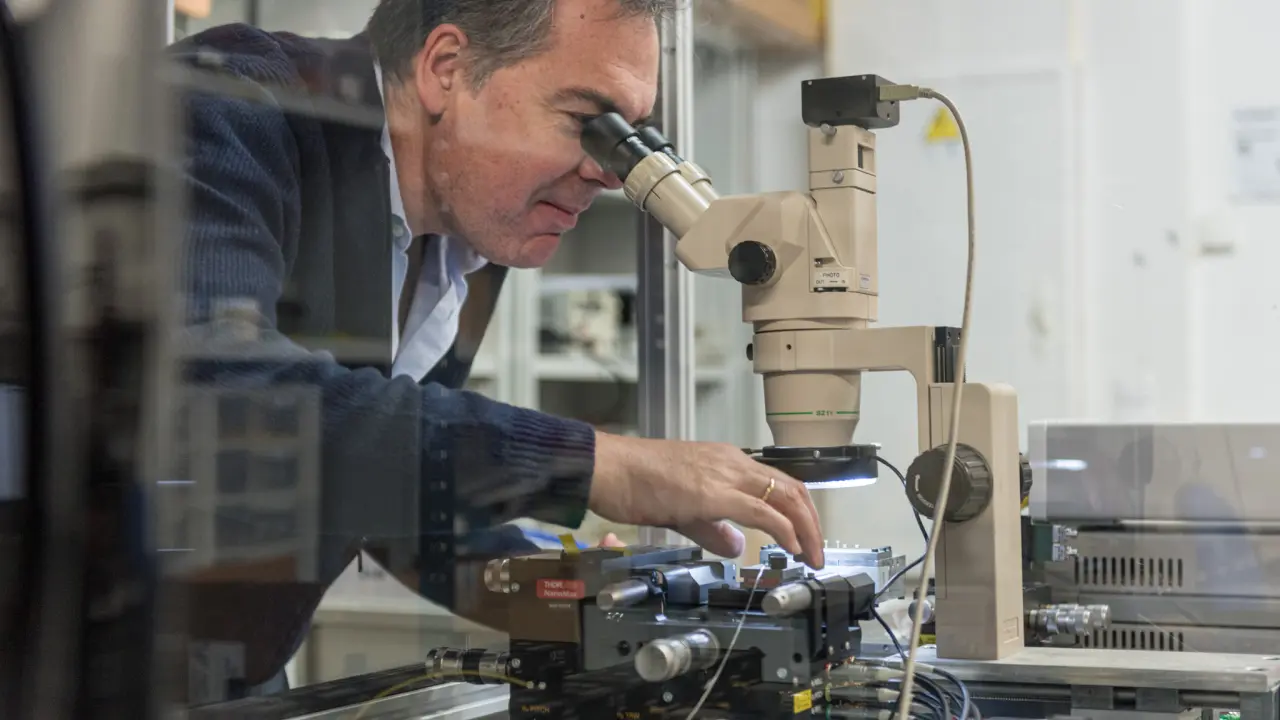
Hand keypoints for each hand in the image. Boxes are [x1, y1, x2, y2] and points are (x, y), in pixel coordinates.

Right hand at [588, 432, 824, 567]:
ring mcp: (724, 474)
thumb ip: (713, 528)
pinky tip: (792, 548)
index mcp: (725, 461)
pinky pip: (762, 511)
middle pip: (791, 488)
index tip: (807, 537)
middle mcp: (731, 462)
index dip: (798, 511)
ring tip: (813, 555)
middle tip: (819, 551)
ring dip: (806, 528)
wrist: (608, 468)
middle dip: (812, 521)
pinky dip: (785, 530)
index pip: (777, 482)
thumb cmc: (634, 482)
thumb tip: (737, 545)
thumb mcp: (682, 509)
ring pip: (784, 496)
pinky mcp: (714, 493)